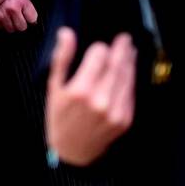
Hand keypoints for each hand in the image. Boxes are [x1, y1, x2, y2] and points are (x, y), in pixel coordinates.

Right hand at [0, 0, 38, 32]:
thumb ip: (26, 4)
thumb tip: (32, 19)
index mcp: (21, 1)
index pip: (33, 20)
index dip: (31, 18)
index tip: (29, 18)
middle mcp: (12, 9)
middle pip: (22, 27)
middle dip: (21, 23)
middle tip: (18, 16)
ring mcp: (1, 14)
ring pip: (11, 29)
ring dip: (10, 24)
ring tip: (8, 15)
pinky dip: (0, 23)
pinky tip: (0, 14)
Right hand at [45, 27, 135, 165]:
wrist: (72, 152)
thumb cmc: (60, 118)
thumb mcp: (53, 88)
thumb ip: (62, 59)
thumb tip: (66, 33)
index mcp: (80, 91)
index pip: (99, 56)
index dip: (99, 48)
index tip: (99, 46)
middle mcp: (100, 100)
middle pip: (117, 64)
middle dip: (122, 49)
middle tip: (125, 38)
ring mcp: (115, 111)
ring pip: (127, 77)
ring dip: (129, 61)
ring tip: (129, 50)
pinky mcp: (125, 119)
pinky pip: (130, 93)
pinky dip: (130, 80)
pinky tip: (127, 72)